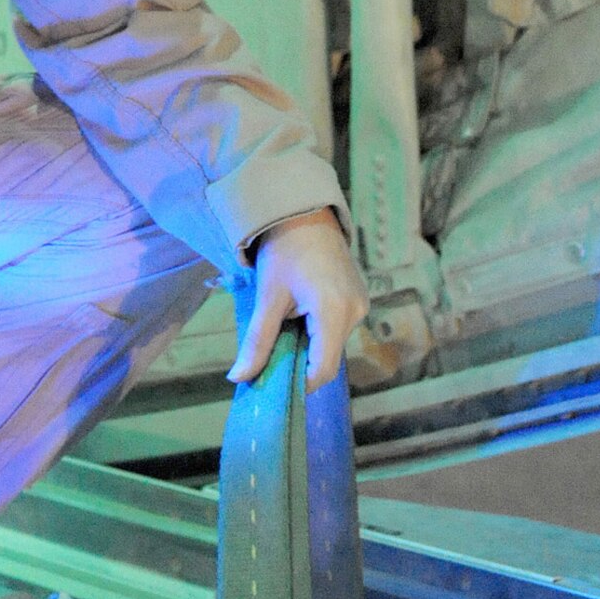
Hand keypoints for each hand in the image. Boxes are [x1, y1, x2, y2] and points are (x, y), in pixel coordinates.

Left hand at [228, 207, 369, 392]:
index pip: (322, 369)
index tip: (273, 383)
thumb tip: (238, 378)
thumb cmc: (283, 252)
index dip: (299, 384)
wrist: (306, 214)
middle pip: (327, 359)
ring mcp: (361, 305)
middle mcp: (355, 312)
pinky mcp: (359, 300)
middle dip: (299, 364)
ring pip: (331, 345)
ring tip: (283, 327)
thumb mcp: (267, 297)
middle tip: (270, 356)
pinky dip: (317, 332)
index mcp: (334, 311)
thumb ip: (257, 341)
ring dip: (307, 347)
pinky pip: (337, 329)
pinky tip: (298, 316)